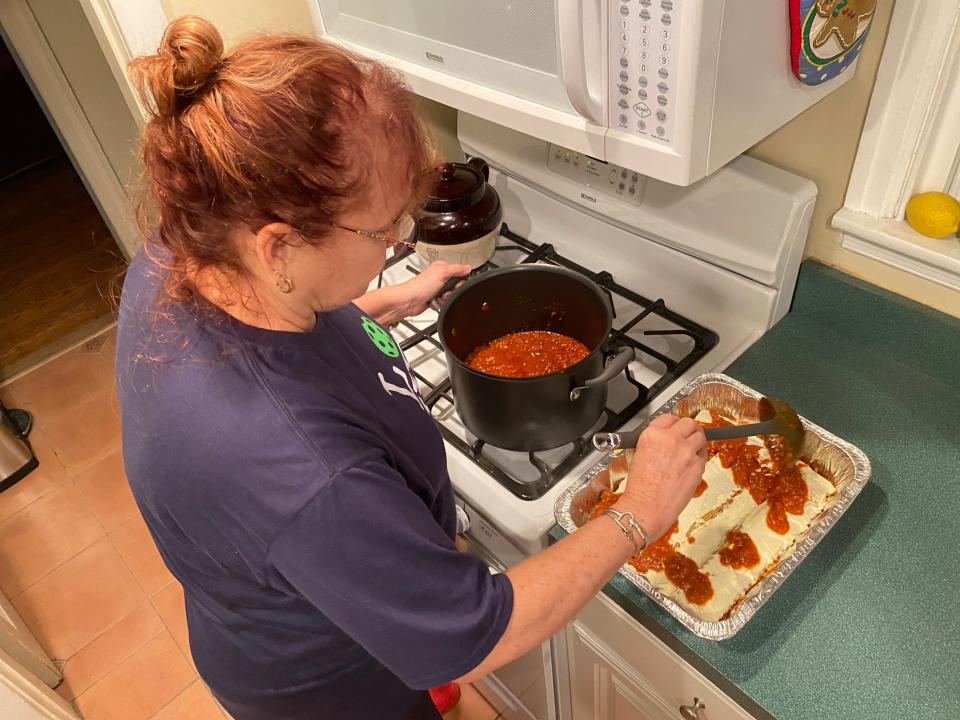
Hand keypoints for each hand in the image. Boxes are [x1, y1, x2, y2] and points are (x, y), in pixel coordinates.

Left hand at [397, 261, 471, 316]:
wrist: (409, 301)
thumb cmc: (420, 286)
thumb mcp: (442, 273)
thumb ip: (456, 269)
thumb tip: (468, 267)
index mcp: (441, 268)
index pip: (459, 271)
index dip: (461, 279)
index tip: (457, 282)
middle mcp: (439, 277)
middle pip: (457, 285)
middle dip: (454, 290)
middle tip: (446, 290)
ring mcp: (437, 288)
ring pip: (452, 295)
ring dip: (448, 298)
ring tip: (440, 296)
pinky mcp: (435, 299)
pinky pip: (446, 302)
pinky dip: (443, 303)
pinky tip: (437, 301)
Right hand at [614, 414, 706, 542]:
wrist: (647, 506)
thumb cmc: (640, 487)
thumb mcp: (638, 454)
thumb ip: (654, 441)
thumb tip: (666, 437)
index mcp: (652, 434)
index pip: (669, 417)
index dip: (674, 423)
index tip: (676, 427)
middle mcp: (670, 439)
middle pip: (689, 423)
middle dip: (689, 429)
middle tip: (688, 435)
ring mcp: (686, 451)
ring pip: (700, 436)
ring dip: (696, 441)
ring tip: (690, 450)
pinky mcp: (698, 465)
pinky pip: (703, 455)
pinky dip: (699, 458)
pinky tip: (690, 466)